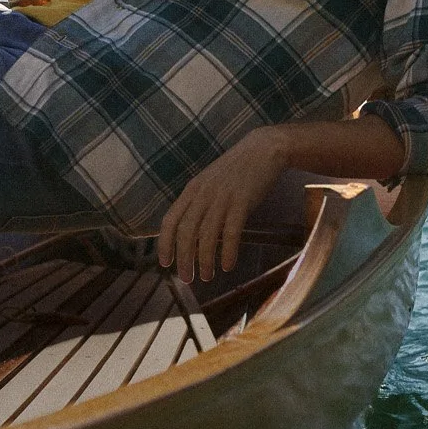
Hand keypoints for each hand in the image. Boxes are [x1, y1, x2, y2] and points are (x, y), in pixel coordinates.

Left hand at [156, 128, 289, 284]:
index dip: (165, 243)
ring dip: (205, 259)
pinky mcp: (242, 201)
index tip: (165, 263)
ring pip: (207, 234)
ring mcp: (222, 197)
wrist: (263, 149)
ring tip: (206, 277)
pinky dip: (228, 251)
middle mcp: (203, 194)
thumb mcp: (210, 183)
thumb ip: (199, 203)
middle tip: (187, 278)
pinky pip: (231, 231)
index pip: (170, 219)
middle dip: (184, 258)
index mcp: (192, 190)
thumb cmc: (237, 170)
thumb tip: (192, 233)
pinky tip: (228, 266)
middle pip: (186, 231)